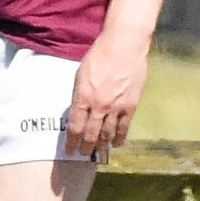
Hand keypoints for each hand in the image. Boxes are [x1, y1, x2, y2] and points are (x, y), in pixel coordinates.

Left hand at [65, 32, 148, 157]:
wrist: (124, 45)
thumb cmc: (100, 54)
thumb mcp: (81, 73)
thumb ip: (79, 93)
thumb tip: (78, 109)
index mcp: (83, 97)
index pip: (74, 127)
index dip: (71, 142)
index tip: (68, 150)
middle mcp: (99, 105)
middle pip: (91, 134)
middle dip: (86, 148)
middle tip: (83, 155)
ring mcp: (116, 106)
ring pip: (107, 134)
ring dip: (102, 146)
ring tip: (98, 154)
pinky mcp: (131, 104)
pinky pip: (124, 127)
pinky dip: (119, 137)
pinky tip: (116, 144)